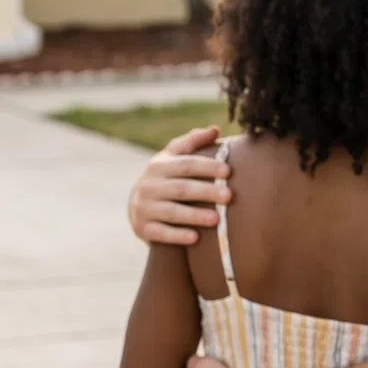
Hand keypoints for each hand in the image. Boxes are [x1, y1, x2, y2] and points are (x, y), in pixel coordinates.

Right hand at [129, 127, 229, 245]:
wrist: (138, 205)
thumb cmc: (166, 177)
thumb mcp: (174, 156)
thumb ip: (193, 142)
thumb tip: (215, 129)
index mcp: (159, 165)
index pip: (186, 164)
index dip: (207, 166)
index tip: (228, 170)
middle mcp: (149, 185)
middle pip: (181, 188)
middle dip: (206, 191)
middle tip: (229, 196)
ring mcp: (144, 207)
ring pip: (172, 212)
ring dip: (194, 215)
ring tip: (216, 219)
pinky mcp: (142, 228)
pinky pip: (160, 233)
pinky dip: (177, 236)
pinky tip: (195, 238)